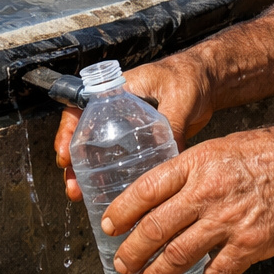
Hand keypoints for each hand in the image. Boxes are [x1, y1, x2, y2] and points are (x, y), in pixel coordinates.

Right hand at [55, 50, 214, 202]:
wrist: (208, 81)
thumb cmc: (190, 77)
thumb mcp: (179, 98)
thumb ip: (172, 124)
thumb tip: (169, 157)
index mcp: (117, 92)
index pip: (81, 108)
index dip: (67, 132)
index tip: (65, 156)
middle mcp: (116, 111)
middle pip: (84, 137)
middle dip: (74, 164)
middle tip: (73, 187)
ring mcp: (128, 129)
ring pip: (100, 153)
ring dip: (89, 175)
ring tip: (81, 197)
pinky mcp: (142, 143)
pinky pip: (122, 162)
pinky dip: (113, 178)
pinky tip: (110, 196)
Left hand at [101, 121, 273, 273]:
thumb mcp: (224, 147)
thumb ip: (196, 170)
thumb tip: (171, 192)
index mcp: (197, 163)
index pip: (146, 189)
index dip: (122, 210)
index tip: (108, 225)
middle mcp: (206, 191)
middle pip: (155, 228)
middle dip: (132, 251)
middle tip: (120, 264)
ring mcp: (228, 220)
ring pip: (178, 255)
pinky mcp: (251, 244)